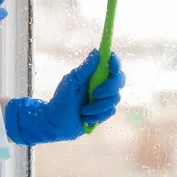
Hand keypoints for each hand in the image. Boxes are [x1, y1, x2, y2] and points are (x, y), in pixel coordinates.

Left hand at [5, 49, 125, 144]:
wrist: (57, 124)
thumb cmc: (61, 100)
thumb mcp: (71, 83)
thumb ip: (85, 69)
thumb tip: (96, 52)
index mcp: (93, 75)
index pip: (111, 64)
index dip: (115, 61)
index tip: (111, 60)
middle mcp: (102, 85)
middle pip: (119, 80)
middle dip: (109, 88)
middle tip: (95, 94)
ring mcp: (105, 99)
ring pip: (115, 98)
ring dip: (98, 106)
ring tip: (83, 111)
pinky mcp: (105, 112)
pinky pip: (111, 111)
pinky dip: (97, 116)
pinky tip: (86, 118)